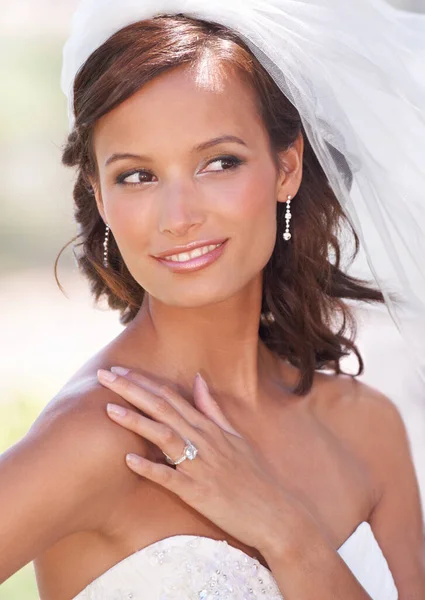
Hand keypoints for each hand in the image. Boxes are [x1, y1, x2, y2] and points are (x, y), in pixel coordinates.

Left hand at [97, 366, 300, 554]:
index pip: (171, 396)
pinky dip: (151, 468)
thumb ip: (212, 408)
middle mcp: (203, 441)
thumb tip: (198, 378)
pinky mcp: (198, 493)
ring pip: (165, 437)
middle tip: (104, 375)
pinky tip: (129, 460)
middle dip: (132, 390)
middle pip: (163, 409)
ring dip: (137, 422)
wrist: (273, 512)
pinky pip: (171, 479)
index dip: (143, 382)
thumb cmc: (252, 474)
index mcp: (209, 427)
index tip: (119, 370)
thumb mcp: (234, 435)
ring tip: (109, 410)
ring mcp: (201, 466)